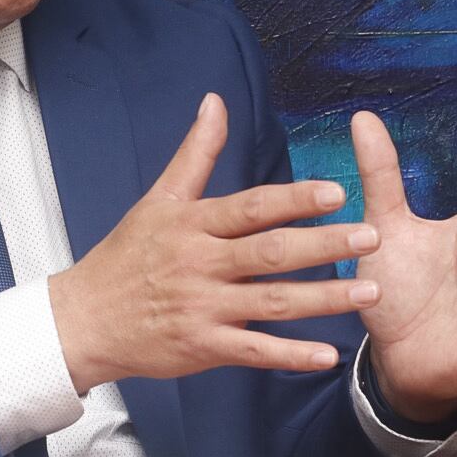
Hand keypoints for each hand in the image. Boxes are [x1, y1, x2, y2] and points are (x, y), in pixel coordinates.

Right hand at [49, 94, 380, 393]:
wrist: (84, 319)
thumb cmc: (125, 256)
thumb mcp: (157, 199)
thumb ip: (196, 154)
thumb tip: (215, 102)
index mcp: (192, 224)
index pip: (250, 207)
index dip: (294, 199)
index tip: (337, 192)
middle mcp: (200, 264)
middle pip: (270, 252)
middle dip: (324, 244)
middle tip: (371, 237)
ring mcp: (202, 307)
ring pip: (271, 302)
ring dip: (323, 298)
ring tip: (369, 292)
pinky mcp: (202, 346)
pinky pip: (253, 352)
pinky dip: (290, 354)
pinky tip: (327, 353)